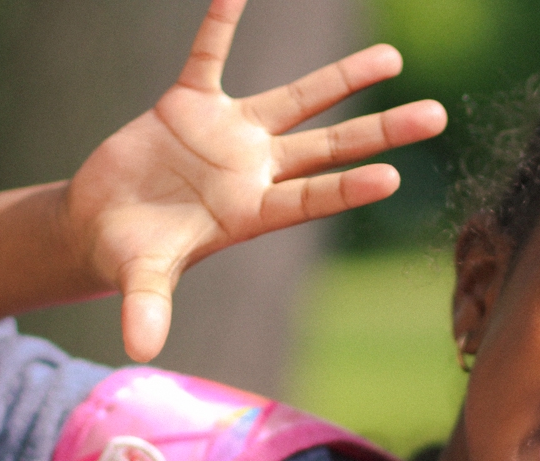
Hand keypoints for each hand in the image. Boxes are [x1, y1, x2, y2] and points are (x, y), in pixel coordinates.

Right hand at [59, 0, 446, 361]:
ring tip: (393, 57)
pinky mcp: (189, 105)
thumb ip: (147, 305)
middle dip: (382, 130)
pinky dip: (220, 24)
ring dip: (342, 79)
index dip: (348, 188)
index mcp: (250, 213)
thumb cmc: (130, 255)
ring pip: (297, 100)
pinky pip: (209, 56)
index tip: (394, 176)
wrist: (101, 224)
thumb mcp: (138, 276)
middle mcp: (253, 170)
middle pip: (329, 146)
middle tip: (438, 115)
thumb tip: (140, 349)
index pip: (311, 198)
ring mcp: (227, 134)